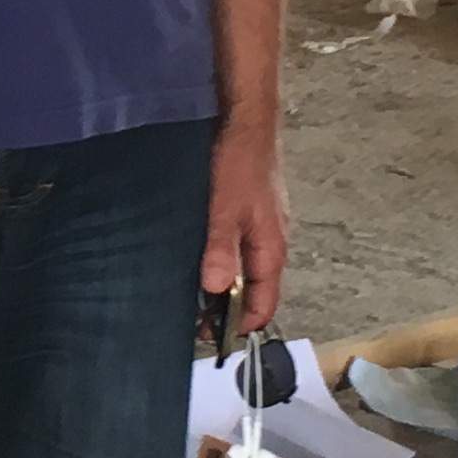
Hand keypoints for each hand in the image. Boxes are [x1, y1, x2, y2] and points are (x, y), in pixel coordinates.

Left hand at [203, 122, 288, 336]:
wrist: (246, 120)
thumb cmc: (238, 162)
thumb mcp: (224, 208)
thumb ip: (221, 248)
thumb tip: (215, 289)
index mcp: (271, 248)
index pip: (265, 303)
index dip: (242, 325)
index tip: (212, 338)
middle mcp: (270, 241)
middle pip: (253, 288)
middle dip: (226, 306)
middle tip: (191, 315)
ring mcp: (260, 224)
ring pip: (243, 266)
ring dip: (220, 280)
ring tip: (187, 288)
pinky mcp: (246, 209)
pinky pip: (235, 245)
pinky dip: (217, 257)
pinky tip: (194, 253)